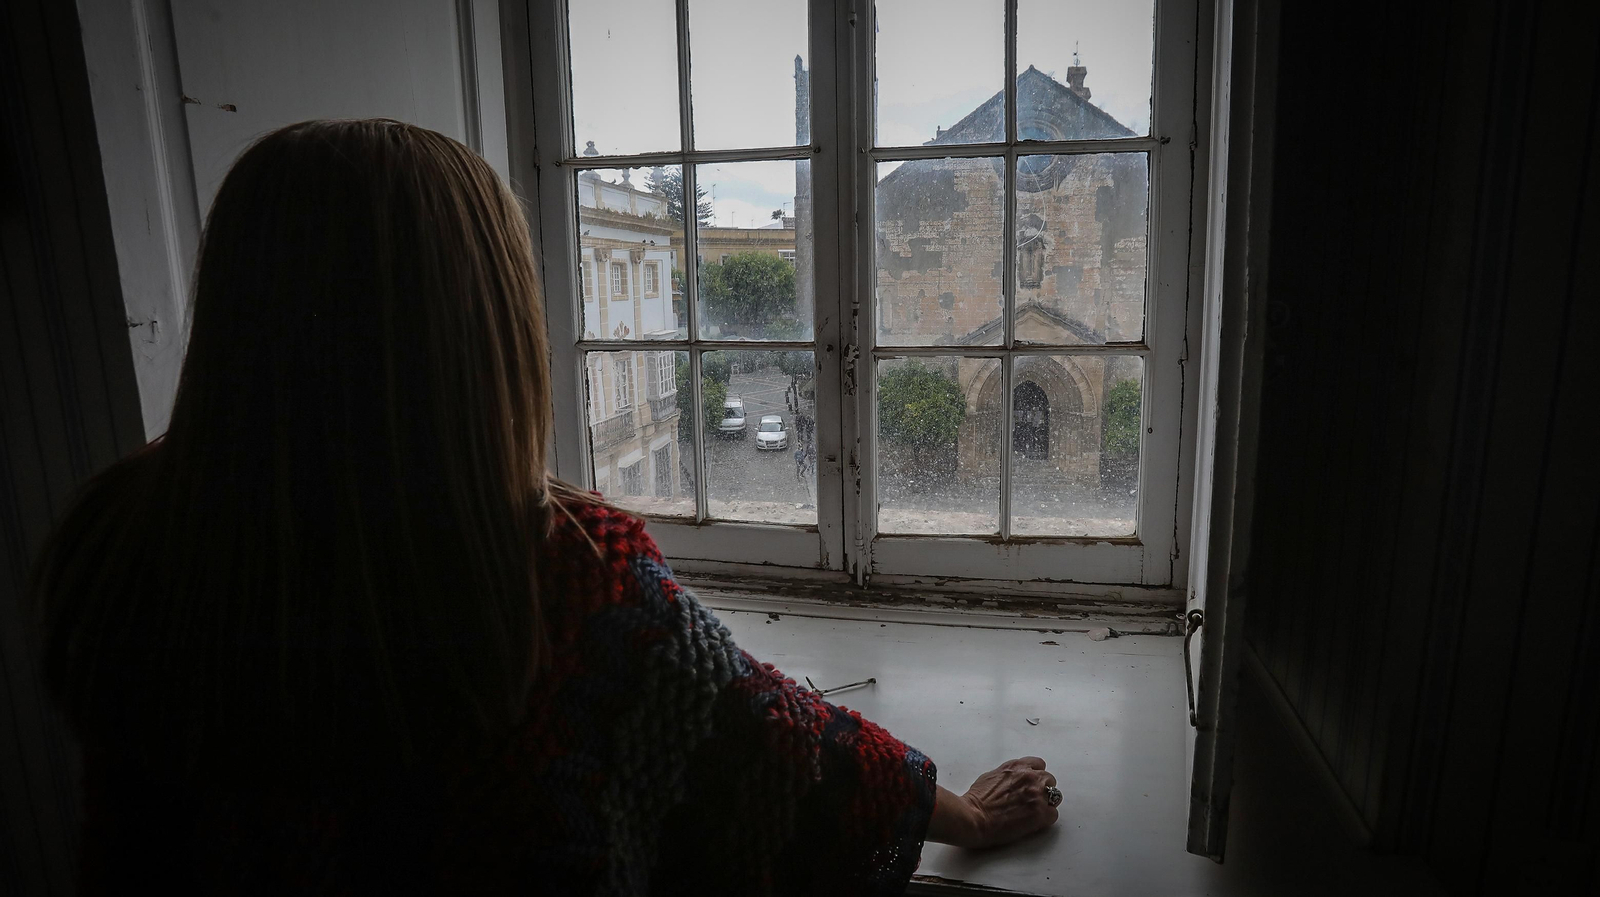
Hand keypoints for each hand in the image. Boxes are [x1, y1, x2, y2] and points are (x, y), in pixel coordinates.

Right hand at [927, 757, 1059, 848]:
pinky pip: (1053, 814)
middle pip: (1049, 779)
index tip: (1032, 783)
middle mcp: (1030, 777)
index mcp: (1017, 766)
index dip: (1036, 775)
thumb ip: (1008, 775)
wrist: (974, 817)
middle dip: (1042, 789)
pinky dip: (1045, 818)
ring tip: (1034, 812)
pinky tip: (1034, 823)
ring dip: (1046, 802)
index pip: (1039, 764)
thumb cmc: (976, 799)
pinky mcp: (1040, 814)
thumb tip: (1012, 782)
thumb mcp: (991, 776)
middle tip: (1032, 800)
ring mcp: (1037, 795)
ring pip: (1055, 796)